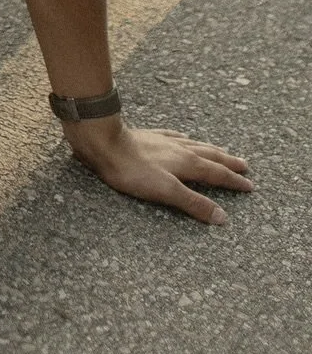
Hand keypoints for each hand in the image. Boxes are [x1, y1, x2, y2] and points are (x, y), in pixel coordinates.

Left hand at [63, 115, 251, 224]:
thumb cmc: (133, 169)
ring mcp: (163, 141)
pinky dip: (182, 138)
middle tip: (244, 165)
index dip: (233, 180)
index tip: (249, 185)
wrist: (104, 142)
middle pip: (210, 155)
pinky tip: (183, 136)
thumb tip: (222, 217)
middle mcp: (179, 149)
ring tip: (221, 150)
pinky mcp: (148, 136)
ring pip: (194, 144)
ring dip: (211, 149)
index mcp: (187, 163)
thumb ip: (194, 203)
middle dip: (228, 162)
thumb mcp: (166, 191)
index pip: (217, 173)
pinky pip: (172, 136)